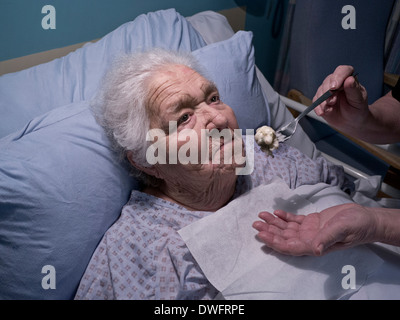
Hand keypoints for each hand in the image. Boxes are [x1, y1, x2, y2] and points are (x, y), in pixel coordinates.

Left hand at [252, 203, 377, 255]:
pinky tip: (276, 212)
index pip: (289, 246)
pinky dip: (284, 217)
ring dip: (274, 223)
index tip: (261, 235)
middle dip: (269, 231)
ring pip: (287, 228)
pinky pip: (295, 221)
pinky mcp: (313, 222)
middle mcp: (309, 239)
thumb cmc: (355, 226)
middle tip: (255, 223)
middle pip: (284, 237)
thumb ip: (327, 239)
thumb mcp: (341, 230)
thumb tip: (315, 250)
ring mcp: (310, 230)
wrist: (365, 219)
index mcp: (314, 244)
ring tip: (261, 215)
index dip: (274, 242)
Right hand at [313, 65, 368, 133]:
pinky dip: (318, 107)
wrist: (352, 122)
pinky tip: (323, 112)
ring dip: (322, 101)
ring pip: (320, 91)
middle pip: (328, 81)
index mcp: (349, 80)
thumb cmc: (358, 110)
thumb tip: (349, 79)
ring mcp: (328, 91)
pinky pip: (316, 101)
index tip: (334, 87)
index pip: (342, 71)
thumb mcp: (358, 101)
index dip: (337, 77)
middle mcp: (338, 83)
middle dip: (327, 92)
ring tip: (328, 110)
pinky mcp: (321, 100)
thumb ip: (353, 90)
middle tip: (332, 102)